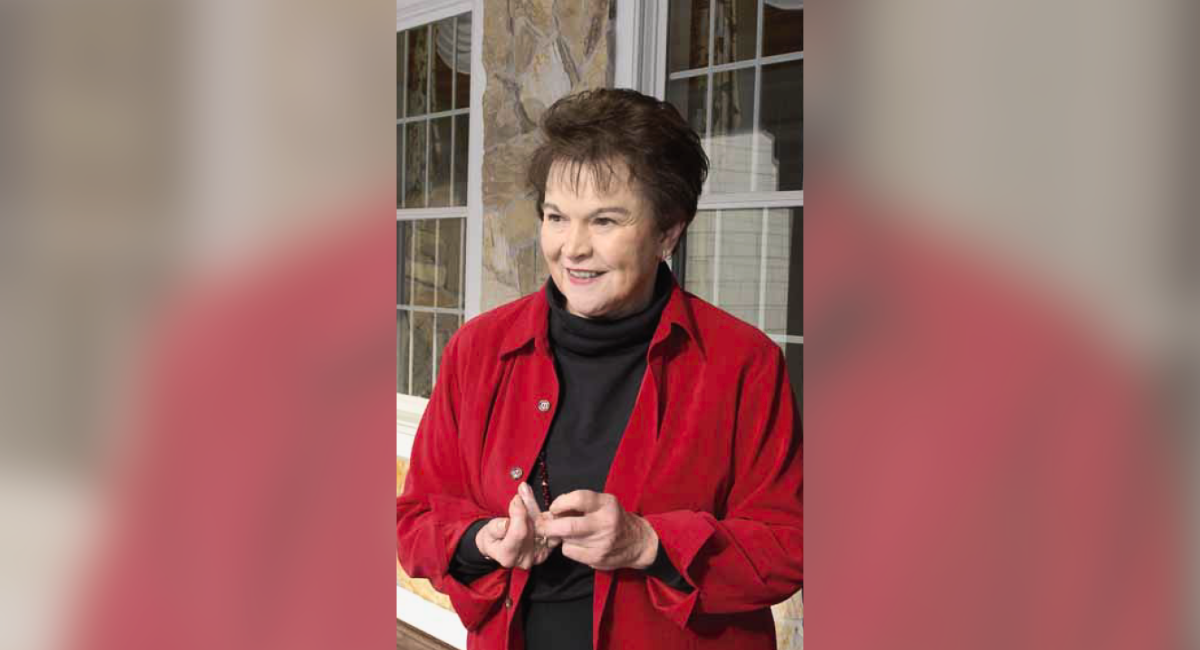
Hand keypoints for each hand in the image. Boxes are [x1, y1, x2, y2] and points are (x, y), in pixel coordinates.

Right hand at [475, 483, 560, 569]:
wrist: (501, 546)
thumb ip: (497, 527)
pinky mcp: (548, 549)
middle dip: (530, 507)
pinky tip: (539, 507)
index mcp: (508, 556)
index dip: (518, 513)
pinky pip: (551, 528)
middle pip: (534, 528)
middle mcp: (526, 559)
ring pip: (545, 527)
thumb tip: (507, 522)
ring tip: (529, 495)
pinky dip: (546, 516)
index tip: (516, 498)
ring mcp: (539, 555)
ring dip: (539, 509)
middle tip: (524, 490)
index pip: (518, 533)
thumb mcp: (488, 531)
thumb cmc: (493, 538)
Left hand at [538, 490, 658, 570]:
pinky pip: (570, 552)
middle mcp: (605, 523)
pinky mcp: (597, 558)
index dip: (560, 503)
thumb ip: (579, 503)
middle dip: (549, 526)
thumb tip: (550, 511)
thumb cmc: (614, 518)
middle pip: (568, 525)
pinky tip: (578, 544)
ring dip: (561, 536)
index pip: (579, 499)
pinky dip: (568, 547)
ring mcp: (601, 543)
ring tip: (569, 532)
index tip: (554, 508)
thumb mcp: (602, 503)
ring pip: (566, 539)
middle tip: (542, 525)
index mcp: (606, 504)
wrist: (637, 542)